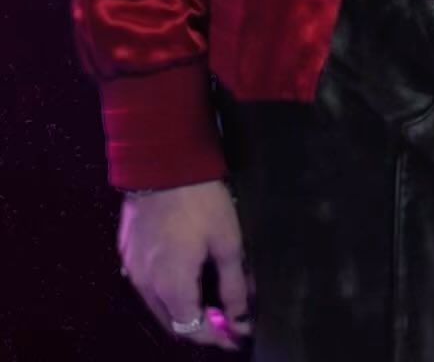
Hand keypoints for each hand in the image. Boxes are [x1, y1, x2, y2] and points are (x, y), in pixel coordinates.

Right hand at [117, 179, 254, 348]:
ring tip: (205, 298)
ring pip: (156, 305)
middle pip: (172, 323)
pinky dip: (165, 290)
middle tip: (224, 319)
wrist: (161, 162)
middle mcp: (146, 286)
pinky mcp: (126, 250)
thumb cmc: (200, 201)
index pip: (193, 331)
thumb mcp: (227, 241)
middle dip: (199, 327)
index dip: (217, 337)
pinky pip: (146, 283)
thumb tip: (241, 319)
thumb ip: (235, 285)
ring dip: (180, 309)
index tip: (237, 335)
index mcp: (172, 288)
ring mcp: (132, 268)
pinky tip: (182, 275)